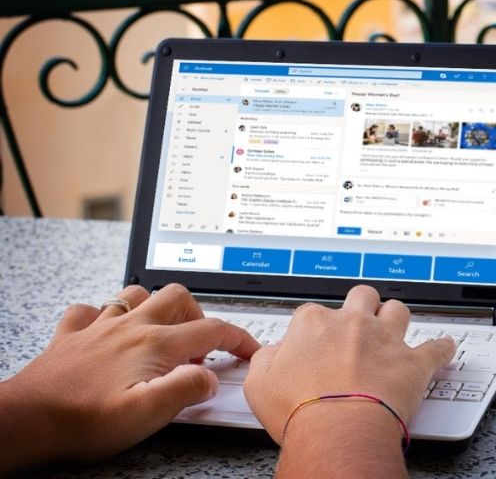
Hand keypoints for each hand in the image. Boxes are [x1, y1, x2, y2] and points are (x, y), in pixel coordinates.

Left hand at [0, 284, 258, 469]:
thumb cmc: (84, 419)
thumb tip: (209, 378)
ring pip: (136, 294)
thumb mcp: (148, 414)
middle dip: (199, 314)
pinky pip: (88, 310)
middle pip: (177, 298)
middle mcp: (131, 327)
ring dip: (155, 305)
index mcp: (155, 344)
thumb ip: (186, 390)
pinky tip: (104, 328)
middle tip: (201, 343)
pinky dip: (101, 313)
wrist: (27, 418)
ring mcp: (99, 328)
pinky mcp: (71, 337)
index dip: (238, 338)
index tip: (248, 350)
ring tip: (161, 328)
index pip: (211, 331)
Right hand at [244, 285, 454, 443]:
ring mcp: (386, 340)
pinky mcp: (412, 363)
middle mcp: (353, 323)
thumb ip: (267, 359)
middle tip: (358, 321)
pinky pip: (436, 349)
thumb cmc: (300, 409)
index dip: (314, 327)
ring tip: (394, 326)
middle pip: (361, 297)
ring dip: (395, 317)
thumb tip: (274, 353)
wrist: (338, 429)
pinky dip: (442, 348)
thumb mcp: (260, 382)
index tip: (314, 341)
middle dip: (360, 306)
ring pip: (398, 311)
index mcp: (314, 324)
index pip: (313, 313)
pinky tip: (446, 346)